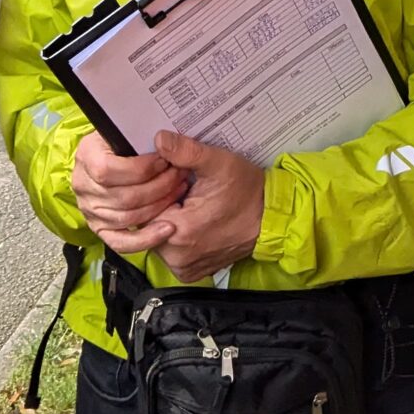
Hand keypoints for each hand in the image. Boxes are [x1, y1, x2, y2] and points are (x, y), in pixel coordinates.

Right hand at [72, 131, 185, 253]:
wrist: (116, 155)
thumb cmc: (128, 141)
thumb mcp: (132, 129)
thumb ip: (147, 135)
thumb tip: (163, 140)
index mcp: (87, 155)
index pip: (108, 170)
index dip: (140, 169)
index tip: (164, 161)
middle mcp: (83, 184)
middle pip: (123, 196)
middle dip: (159, 187)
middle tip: (180, 175)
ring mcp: (90, 209)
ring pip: (127, 217)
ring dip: (159, 207)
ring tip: (178, 192)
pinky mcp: (100, 228)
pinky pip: (121, 242)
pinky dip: (146, 238)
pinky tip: (167, 229)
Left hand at [150, 130, 263, 282]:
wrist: (271, 219)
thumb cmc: (247, 192)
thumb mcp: (218, 163)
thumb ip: (186, 151)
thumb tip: (160, 140)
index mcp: (179, 231)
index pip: (143, 208)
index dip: (157, 190)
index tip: (178, 182)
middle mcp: (177, 257)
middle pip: (148, 224)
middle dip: (161, 205)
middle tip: (186, 192)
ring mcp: (184, 268)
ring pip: (157, 238)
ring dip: (167, 220)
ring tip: (191, 207)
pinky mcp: (190, 273)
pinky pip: (170, 252)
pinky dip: (176, 237)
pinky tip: (194, 222)